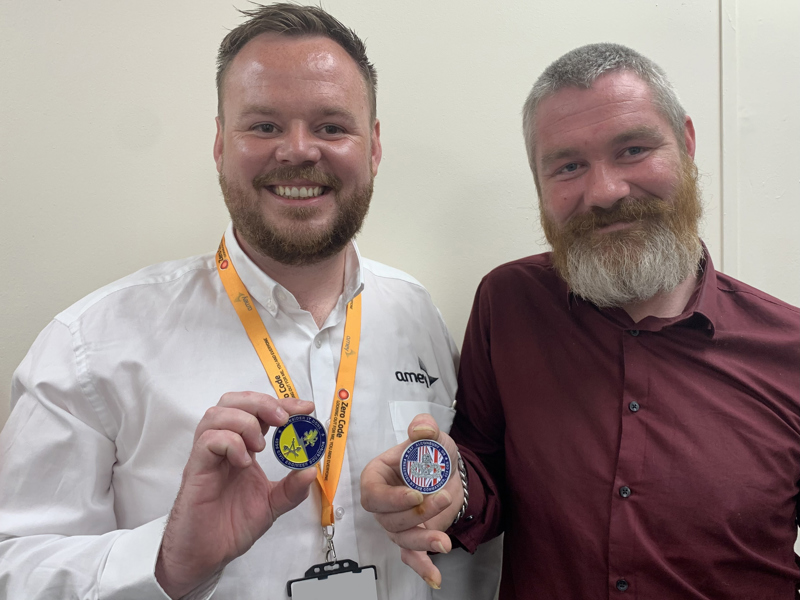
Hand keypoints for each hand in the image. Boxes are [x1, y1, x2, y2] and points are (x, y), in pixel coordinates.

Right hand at [155, 392, 317, 598]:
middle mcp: (223, 446)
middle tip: (283, 419)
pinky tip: (243, 462)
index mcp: (243, 448)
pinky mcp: (196, 469)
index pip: (259, 412)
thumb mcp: (272, 505)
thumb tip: (312, 470)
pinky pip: (208, 440)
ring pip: (217, 414)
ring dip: (245, 421)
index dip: (282, 403)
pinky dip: (230, 443)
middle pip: (234, 401)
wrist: (205, 554)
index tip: (306, 408)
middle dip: (261, 403)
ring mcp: (208, 455)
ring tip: (260, 446)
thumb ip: (292, 488)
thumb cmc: (230, 526)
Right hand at [360, 414, 462, 588]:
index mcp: (378, 476)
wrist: (449, 472)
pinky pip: (411, 556)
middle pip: (386, 518)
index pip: (373, 493)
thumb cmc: (432, 453)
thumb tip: (421, 429)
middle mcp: (383, 503)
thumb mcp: (432, 436)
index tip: (415, 494)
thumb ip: (425, 429)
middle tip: (442, 498)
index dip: (392, 498)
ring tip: (444, 539)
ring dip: (422, 538)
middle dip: (414, 514)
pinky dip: (421, 566)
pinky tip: (435, 576)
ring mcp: (396, 522)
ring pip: (400, 537)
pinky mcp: (413, 536)